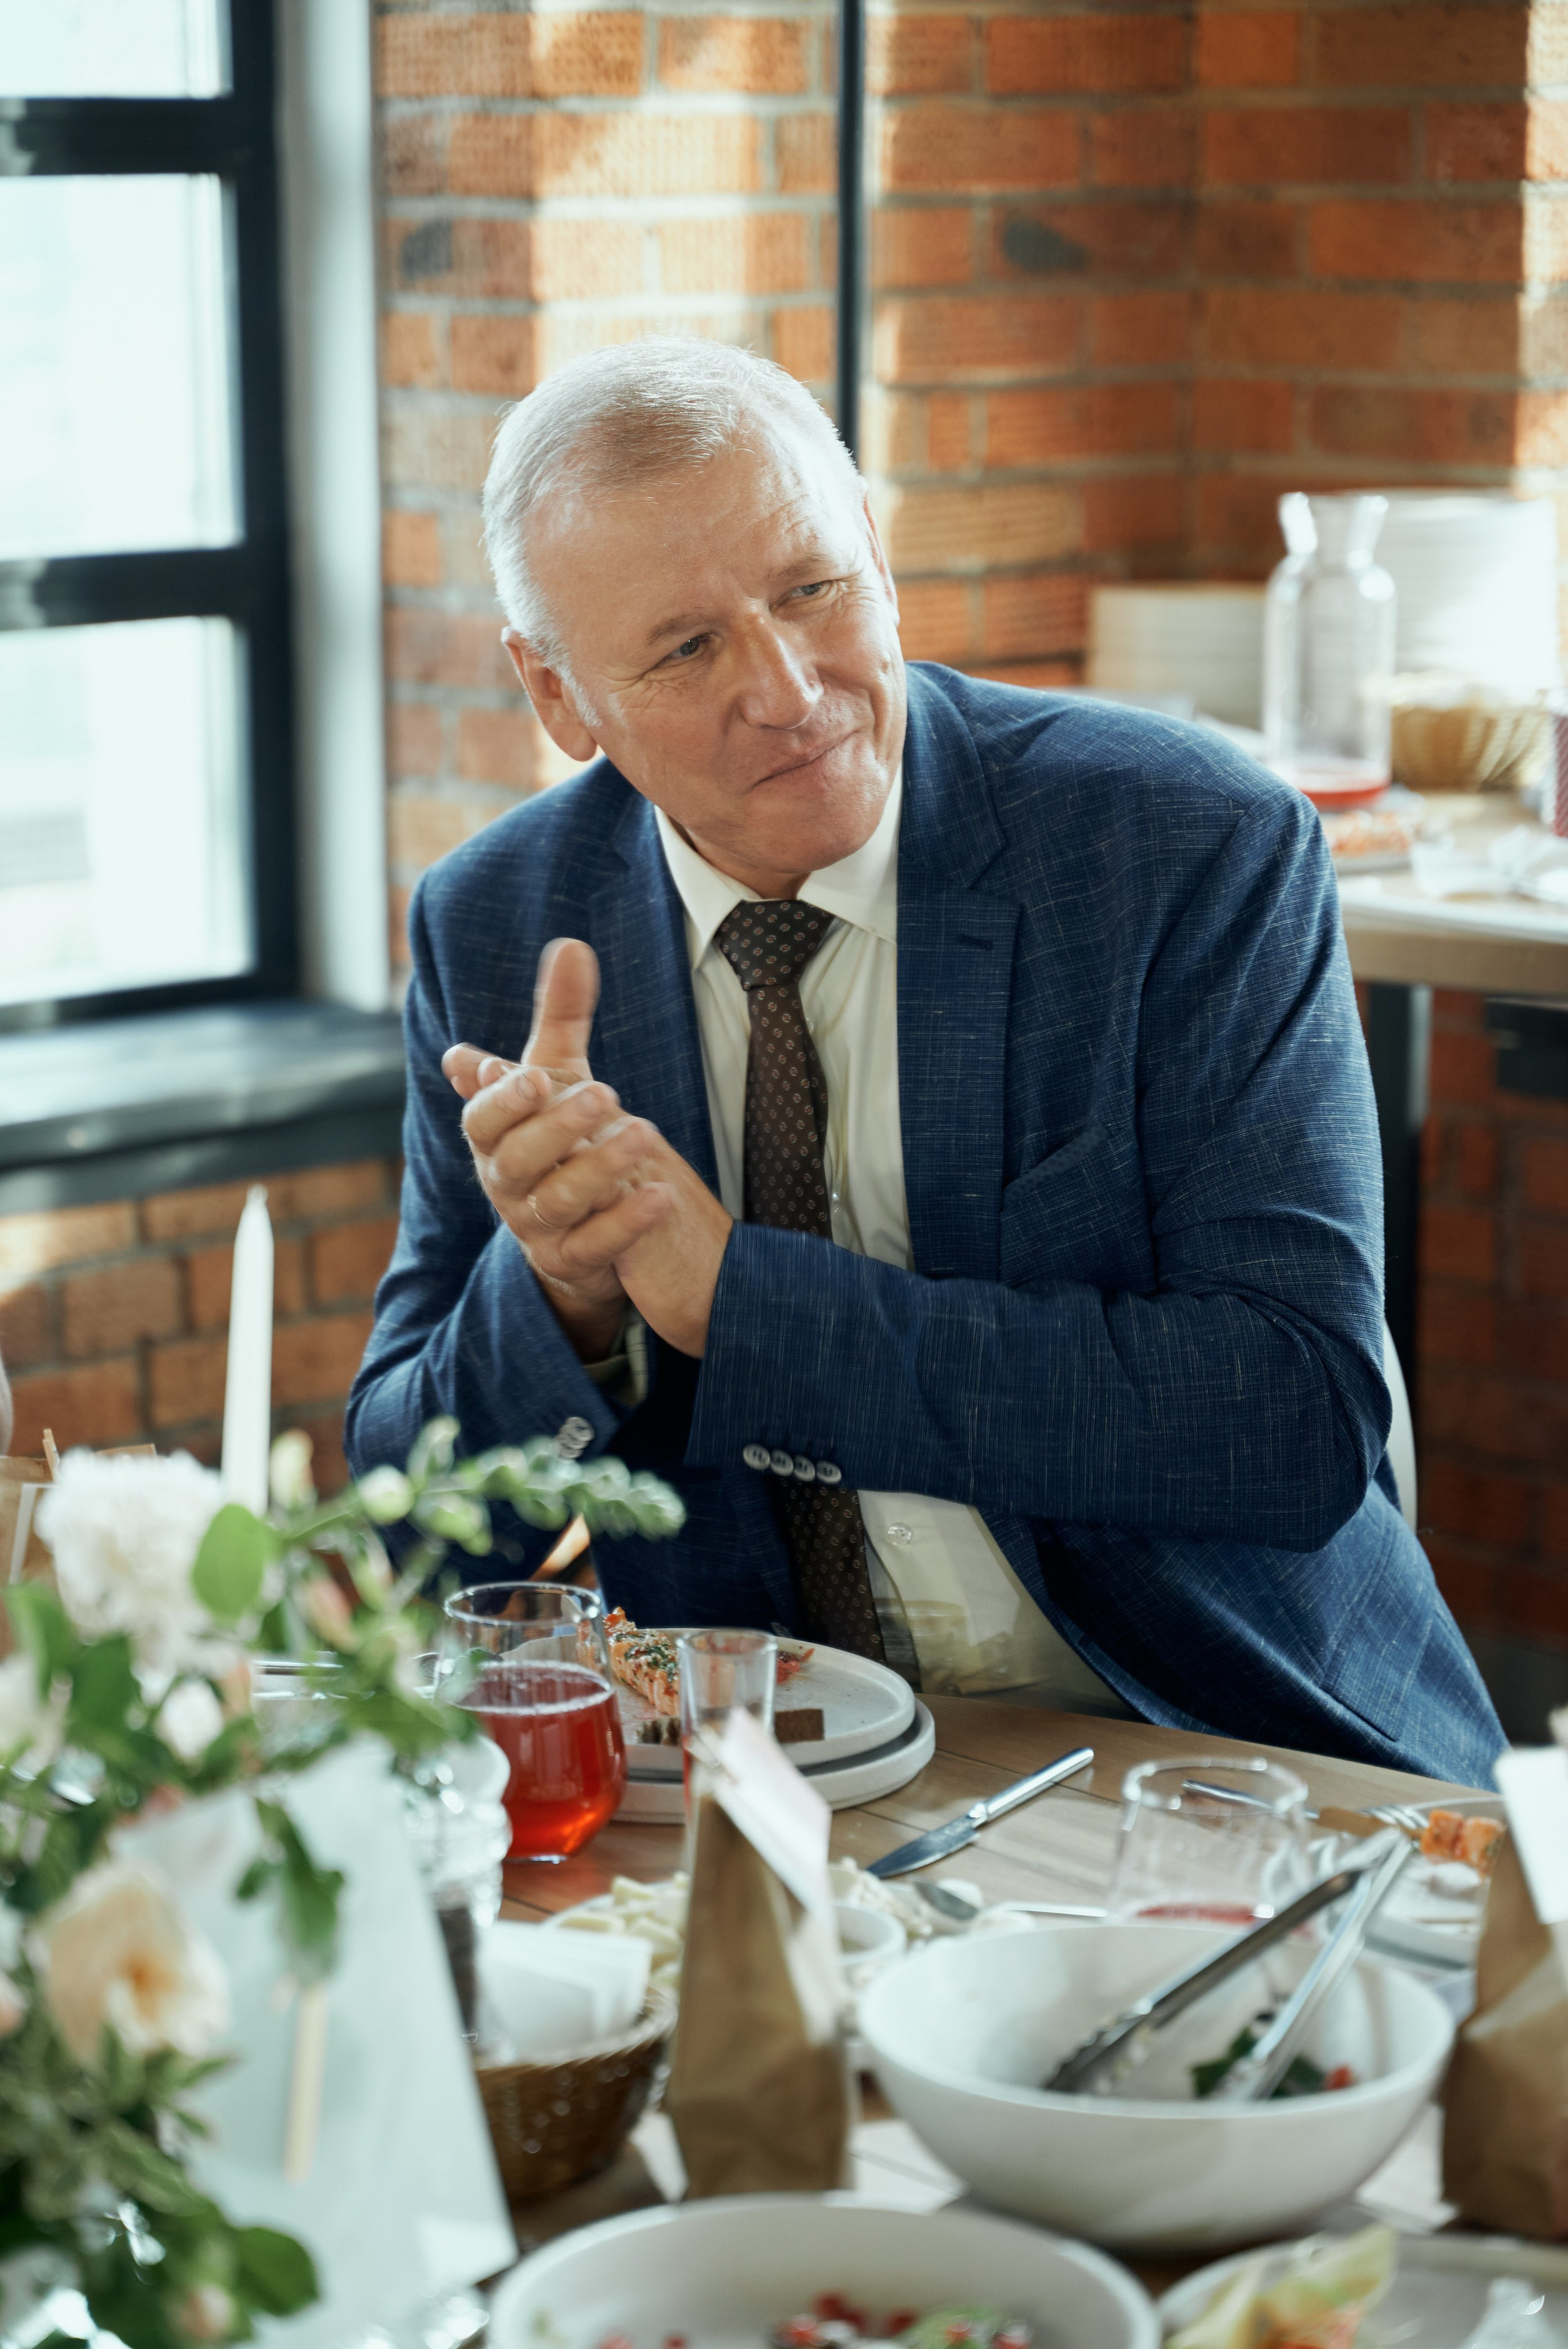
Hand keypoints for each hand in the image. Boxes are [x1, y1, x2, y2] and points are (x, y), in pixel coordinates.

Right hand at [444, 939, 664, 1359]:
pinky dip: (626, 1223)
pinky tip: (663, 1195)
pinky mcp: (573, 1261)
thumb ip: (561, 1016)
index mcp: (495, 1138)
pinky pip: (594, 1247)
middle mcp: (506, 1184)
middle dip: (559, 1128)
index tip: (535, 1078)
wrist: (574, 1227)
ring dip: (601, 1169)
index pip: (482, 1121)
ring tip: (645, 1135)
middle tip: (605, 1095)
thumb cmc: (558, 1138)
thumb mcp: (559, 1076)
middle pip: (519, 1160)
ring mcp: (537, 1227)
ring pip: (558, 1202)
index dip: (505, 1101)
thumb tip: (571, 945)